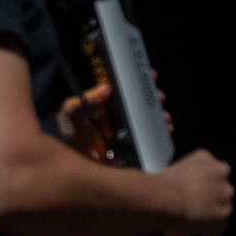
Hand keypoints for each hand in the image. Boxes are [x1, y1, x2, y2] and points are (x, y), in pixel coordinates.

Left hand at [56, 75, 173, 160]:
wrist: (69, 160)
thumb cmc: (69, 131)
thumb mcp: (71, 112)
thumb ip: (86, 100)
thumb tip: (106, 87)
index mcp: (109, 104)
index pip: (128, 88)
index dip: (141, 80)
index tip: (152, 75)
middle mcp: (121, 115)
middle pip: (143, 103)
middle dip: (155, 98)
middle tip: (159, 97)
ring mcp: (128, 131)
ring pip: (150, 120)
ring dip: (161, 116)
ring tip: (164, 117)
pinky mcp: (133, 147)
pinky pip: (151, 139)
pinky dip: (161, 134)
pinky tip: (165, 132)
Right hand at [161, 149, 232, 235]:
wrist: (161, 198)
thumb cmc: (156, 185)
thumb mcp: (171, 171)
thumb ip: (182, 178)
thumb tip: (178, 195)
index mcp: (204, 157)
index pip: (210, 172)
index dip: (202, 185)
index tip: (193, 195)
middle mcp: (220, 171)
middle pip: (220, 189)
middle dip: (209, 200)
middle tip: (192, 213)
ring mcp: (224, 193)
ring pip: (221, 208)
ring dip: (209, 218)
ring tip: (193, 232)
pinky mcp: (223, 213)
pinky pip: (216, 229)